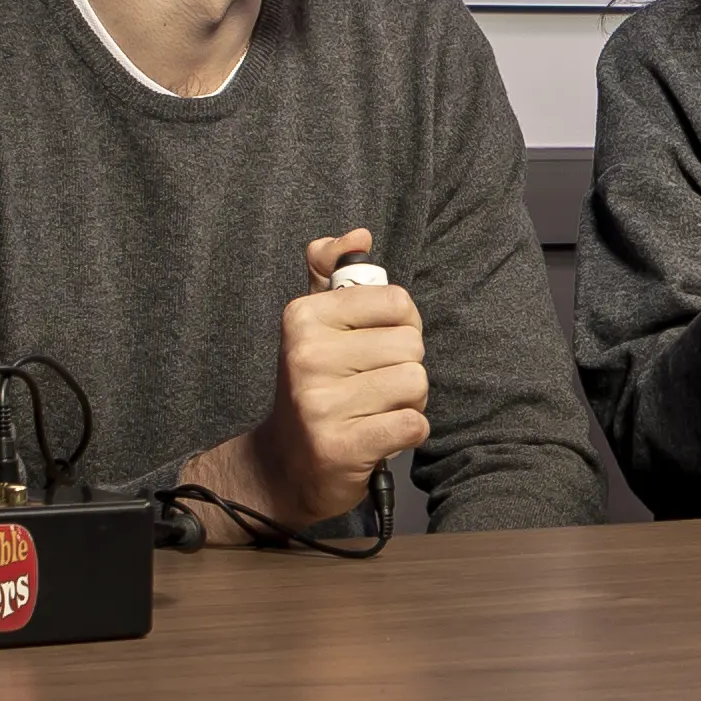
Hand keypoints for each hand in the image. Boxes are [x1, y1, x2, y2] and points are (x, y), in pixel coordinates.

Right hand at [185, 228, 425, 531]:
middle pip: (412, 345)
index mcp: (304, 317)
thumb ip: (331, 271)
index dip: (400, 325)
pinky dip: (406, 432)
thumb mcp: (314, 323)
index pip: (397, 301)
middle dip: (404, 367)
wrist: (284, 464)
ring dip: (407, 402)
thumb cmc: (313, 385)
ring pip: (416, 383)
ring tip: (374, 409)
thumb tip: (359, 236)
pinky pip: (413, 424)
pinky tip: (378, 435)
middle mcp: (307, 356)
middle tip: (371, 384)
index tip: (374, 344)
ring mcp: (321, 404)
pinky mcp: (340, 448)